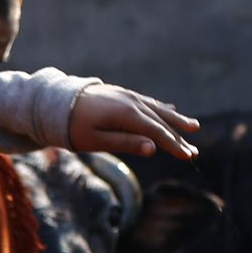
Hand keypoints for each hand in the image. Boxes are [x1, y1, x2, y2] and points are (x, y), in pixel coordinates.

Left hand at [67, 83, 199, 159]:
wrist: (57, 103)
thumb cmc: (74, 127)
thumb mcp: (96, 141)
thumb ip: (125, 143)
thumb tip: (153, 149)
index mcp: (127, 114)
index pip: (157, 132)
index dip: (174, 145)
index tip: (188, 157)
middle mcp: (132, 102)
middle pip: (161, 122)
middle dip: (179, 137)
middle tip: (194, 152)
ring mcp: (128, 96)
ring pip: (158, 110)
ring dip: (176, 121)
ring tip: (193, 127)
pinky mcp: (123, 95)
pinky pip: (149, 103)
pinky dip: (162, 110)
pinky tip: (171, 112)